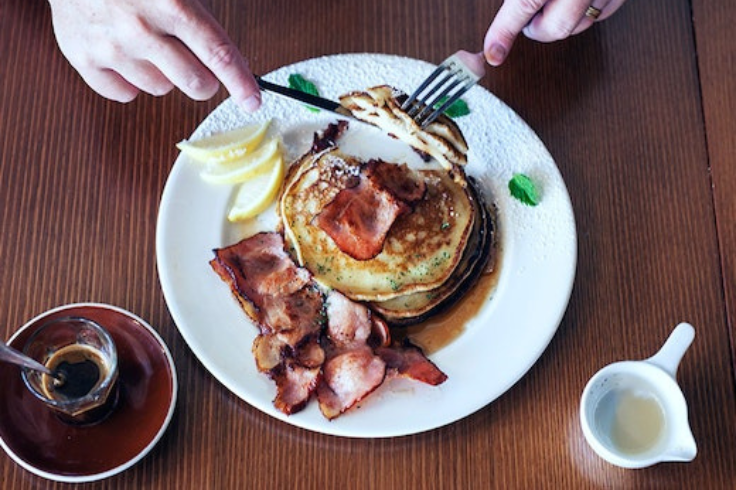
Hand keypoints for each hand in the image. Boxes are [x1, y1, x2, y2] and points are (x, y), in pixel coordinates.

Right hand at [47, 0, 260, 110]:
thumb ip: (203, 21)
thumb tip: (234, 61)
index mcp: (173, 4)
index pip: (219, 55)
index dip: (241, 83)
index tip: (252, 101)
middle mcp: (142, 28)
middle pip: (196, 84)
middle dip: (203, 80)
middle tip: (195, 66)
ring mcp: (111, 46)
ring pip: (161, 89)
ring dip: (163, 74)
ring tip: (147, 45)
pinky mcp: (84, 58)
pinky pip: (124, 94)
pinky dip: (129, 81)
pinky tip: (125, 56)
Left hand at [483, 0, 627, 65]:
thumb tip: (507, 16)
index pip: (523, 4)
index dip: (503, 32)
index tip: (493, 53)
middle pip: (555, 28)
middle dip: (538, 29)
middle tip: (529, 18)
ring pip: (580, 24)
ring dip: (561, 21)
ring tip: (554, 1)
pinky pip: (602, 14)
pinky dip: (586, 13)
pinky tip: (578, 0)